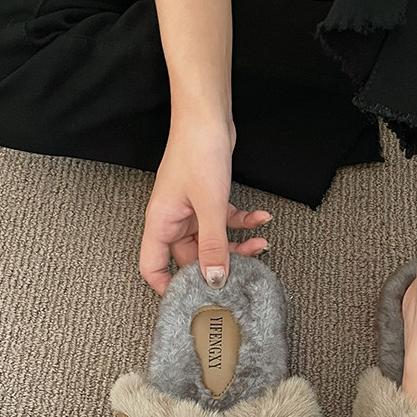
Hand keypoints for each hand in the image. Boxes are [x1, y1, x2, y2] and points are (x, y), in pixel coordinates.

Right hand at [140, 117, 270, 294]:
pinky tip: (262, 219)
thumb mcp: (210, 206)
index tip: (190, 301)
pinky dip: (243, 223)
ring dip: (237, 246)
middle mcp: (173, 221)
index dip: (168, 287)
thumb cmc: (197, 152)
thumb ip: (213, 246)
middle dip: (218, 267)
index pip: (153, 267)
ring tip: (261, 245)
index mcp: (161, 224)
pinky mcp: (208, 200)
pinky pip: (225, 222)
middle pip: (191, 259)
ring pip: (212, 242)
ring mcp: (191, 211)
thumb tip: (215, 281)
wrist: (207, 115)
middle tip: (241, 275)